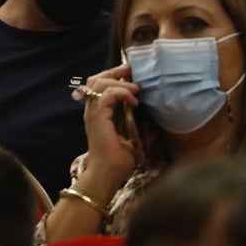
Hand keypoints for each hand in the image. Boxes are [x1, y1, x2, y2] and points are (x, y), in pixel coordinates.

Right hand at [79, 64, 142, 186]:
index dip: (112, 77)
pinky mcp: (97, 118)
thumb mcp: (132, 141)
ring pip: (98, 83)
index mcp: (98, 114)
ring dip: (118, 82)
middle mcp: (92, 111)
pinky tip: (133, 101)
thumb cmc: (117, 164)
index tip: (129, 74)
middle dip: (113, 71)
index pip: (98, 86)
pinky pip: (106, 95)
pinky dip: (120, 93)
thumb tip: (153, 125)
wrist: (107, 176)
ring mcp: (93, 113)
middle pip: (94, 79)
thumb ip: (138, 130)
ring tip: (135, 88)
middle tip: (129, 69)